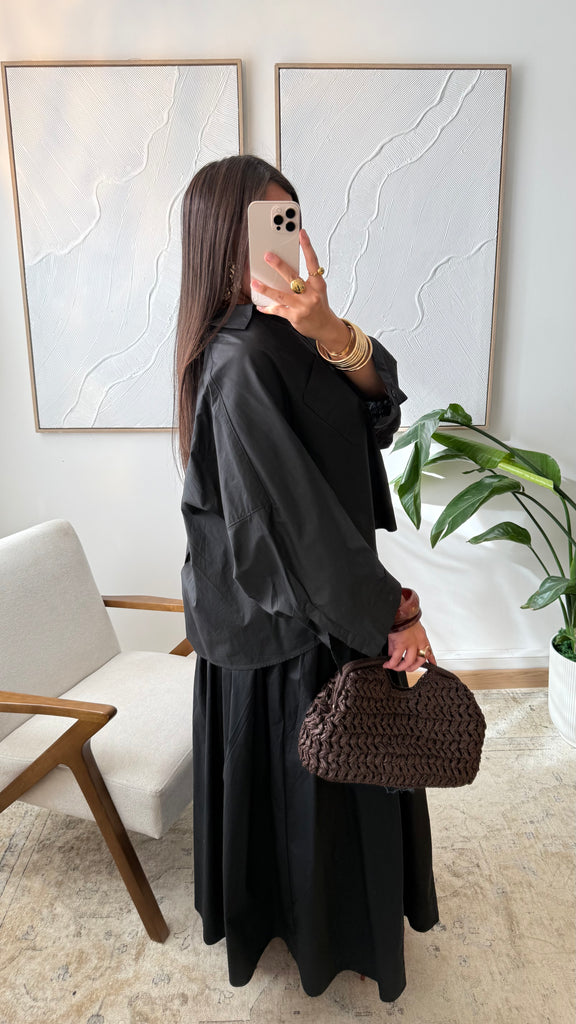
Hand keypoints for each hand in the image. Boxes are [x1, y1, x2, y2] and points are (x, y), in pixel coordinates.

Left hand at [251, 229, 348, 349]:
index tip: (301, 234)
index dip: (307, 247)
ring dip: (266, 289)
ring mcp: (302, 307)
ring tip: (254, 282)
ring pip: (281, 295)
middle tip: (268, 256)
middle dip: (279, 265)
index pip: (313, 262)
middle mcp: (311, 295)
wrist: (326, 327)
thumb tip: (285, 266)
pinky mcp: (294, 317)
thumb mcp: (317, 289)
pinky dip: (268, 308)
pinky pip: (278, 311)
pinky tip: (260, 305)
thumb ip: (305, 279)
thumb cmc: (319, 305)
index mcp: (318, 284)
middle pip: (293, 277)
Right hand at [382, 622, 435, 673]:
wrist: (399, 611)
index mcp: (422, 637)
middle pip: (420, 661)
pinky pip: (396, 659)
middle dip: (412, 667)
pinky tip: (387, 664)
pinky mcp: (401, 644)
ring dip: (400, 667)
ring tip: (394, 667)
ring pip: (408, 662)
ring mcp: (410, 644)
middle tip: (405, 668)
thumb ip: (406, 640)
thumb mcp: (410, 628)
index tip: (433, 664)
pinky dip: (391, 664)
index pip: (429, 651)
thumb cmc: (404, 617)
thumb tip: (397, 650)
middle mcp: (418, 642)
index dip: (431, 659)